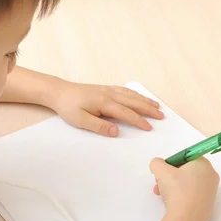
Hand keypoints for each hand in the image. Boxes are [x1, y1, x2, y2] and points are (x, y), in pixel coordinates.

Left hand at [50, 81, 164, 136]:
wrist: (59, 92)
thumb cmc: (68, 107)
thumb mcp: (80, 120)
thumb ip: (99, 126)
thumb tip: (116, 132)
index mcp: (104, 103)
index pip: (126, 113)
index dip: (139, 120)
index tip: (149, 127)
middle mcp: (109, 94)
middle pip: (133, 102)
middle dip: (148, 109)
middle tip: (161, 115)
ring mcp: (107, 90)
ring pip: (131, 95)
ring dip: (144, 100)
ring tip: (156, 105)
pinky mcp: (104, 88)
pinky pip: (124, 90)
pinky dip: (135, 93)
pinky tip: (139, 96)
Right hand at [149, 157, 219, 220]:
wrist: (187, 219)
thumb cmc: (177, 190)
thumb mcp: (161, 171)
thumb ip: (157, 163)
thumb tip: (158, 165)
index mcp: (204, 164)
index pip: (186, 157)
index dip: (172, 163)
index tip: (162, 171)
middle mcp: (211, 176)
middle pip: (186, 171)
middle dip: (169, 176)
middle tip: (158, 183)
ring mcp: (210, 192)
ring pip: (187, 184)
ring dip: (171, 187)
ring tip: (160, 195)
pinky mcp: (207, 205)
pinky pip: (191, 195)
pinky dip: (179, 197)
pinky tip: (169, 203)